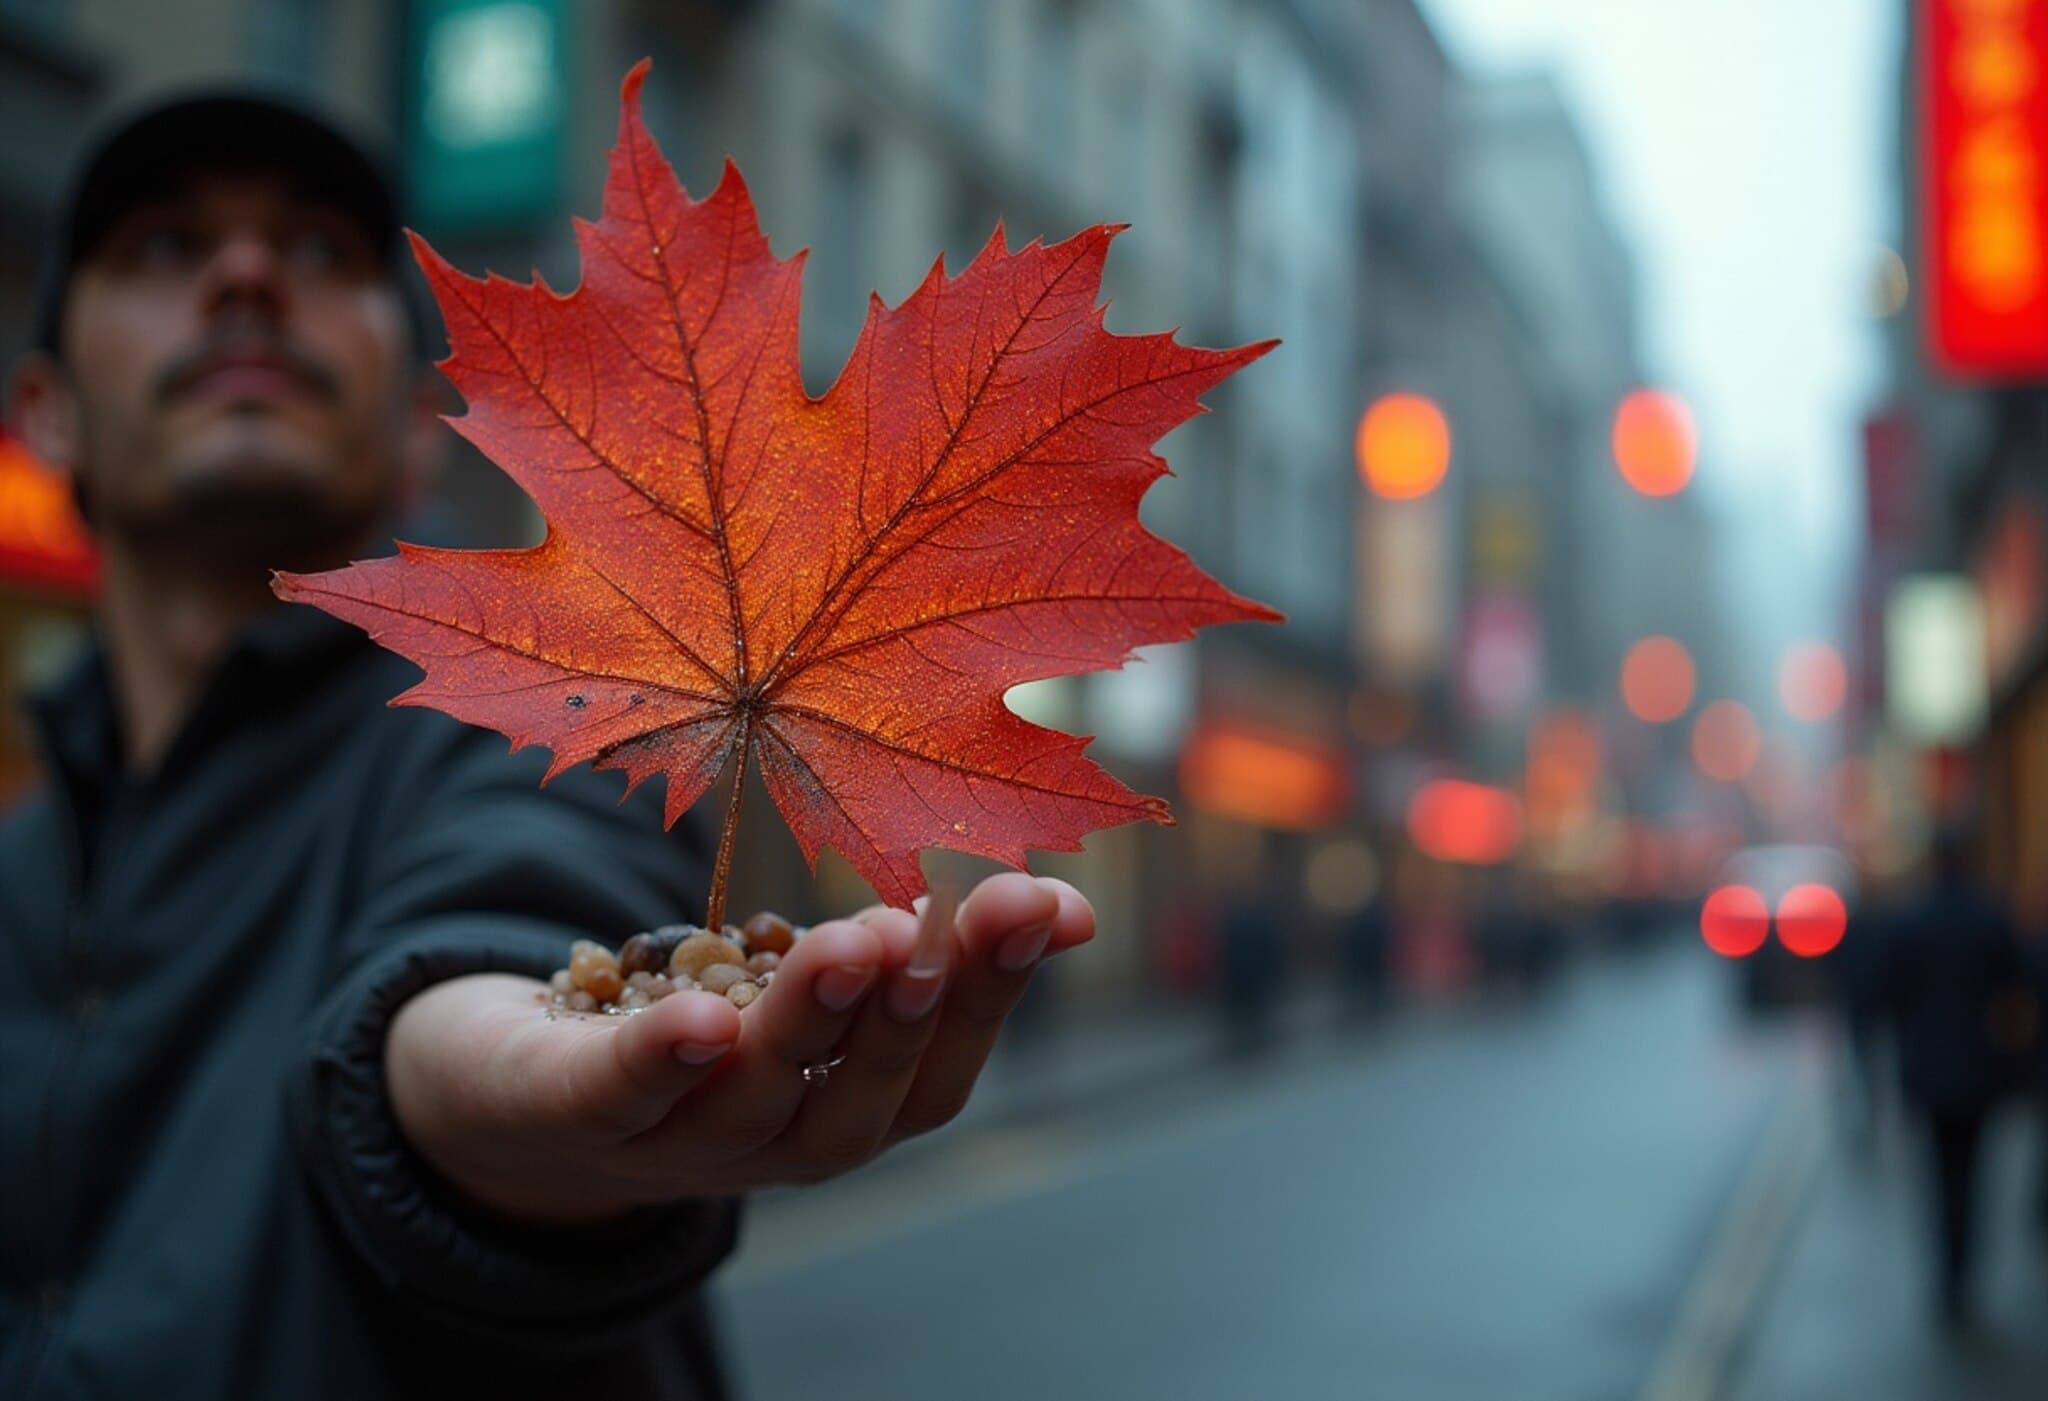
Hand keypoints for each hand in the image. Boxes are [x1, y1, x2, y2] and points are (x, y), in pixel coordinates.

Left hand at [385, 873, 1092, 1224]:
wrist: (498, 1097)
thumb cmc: (685, 1021)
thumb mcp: (802, 985)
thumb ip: (915, 949)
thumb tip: (1070, 904)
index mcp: (835, 1110)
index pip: (937, 1078)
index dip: (996, 998)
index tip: (1048, 903)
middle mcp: (765, 1146)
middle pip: (855, 1106)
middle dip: (911, 1015)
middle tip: (953, 928)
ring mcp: (662, 1143)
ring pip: (749, 1100)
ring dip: (811, 1024)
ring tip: (859, 942)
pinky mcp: (557, 1110)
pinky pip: (613, 1099)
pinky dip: (658, 1061)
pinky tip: (701, 1014)